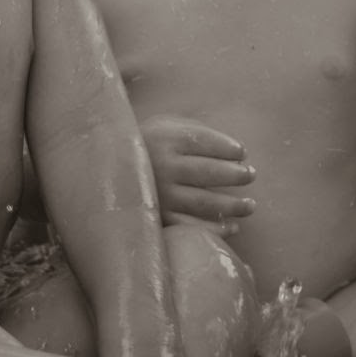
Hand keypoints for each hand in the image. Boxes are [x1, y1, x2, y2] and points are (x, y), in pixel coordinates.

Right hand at [139, 114, 255, 235]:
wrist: (104, 169)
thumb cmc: (146, 145)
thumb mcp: (163, 126)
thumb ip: (194, 130)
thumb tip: (237, 150)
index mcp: (164, 139)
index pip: (204, 141)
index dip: (227, 147)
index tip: (243, 153)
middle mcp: (163, 166)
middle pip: (208, 172)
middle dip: (235, 175)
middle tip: (251, 175)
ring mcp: (160, 194)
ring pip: (204, 202)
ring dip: (233, 205)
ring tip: (250, 205)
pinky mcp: (158, 218)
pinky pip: (191, 227)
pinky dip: (216, 230)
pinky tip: (233, 227)